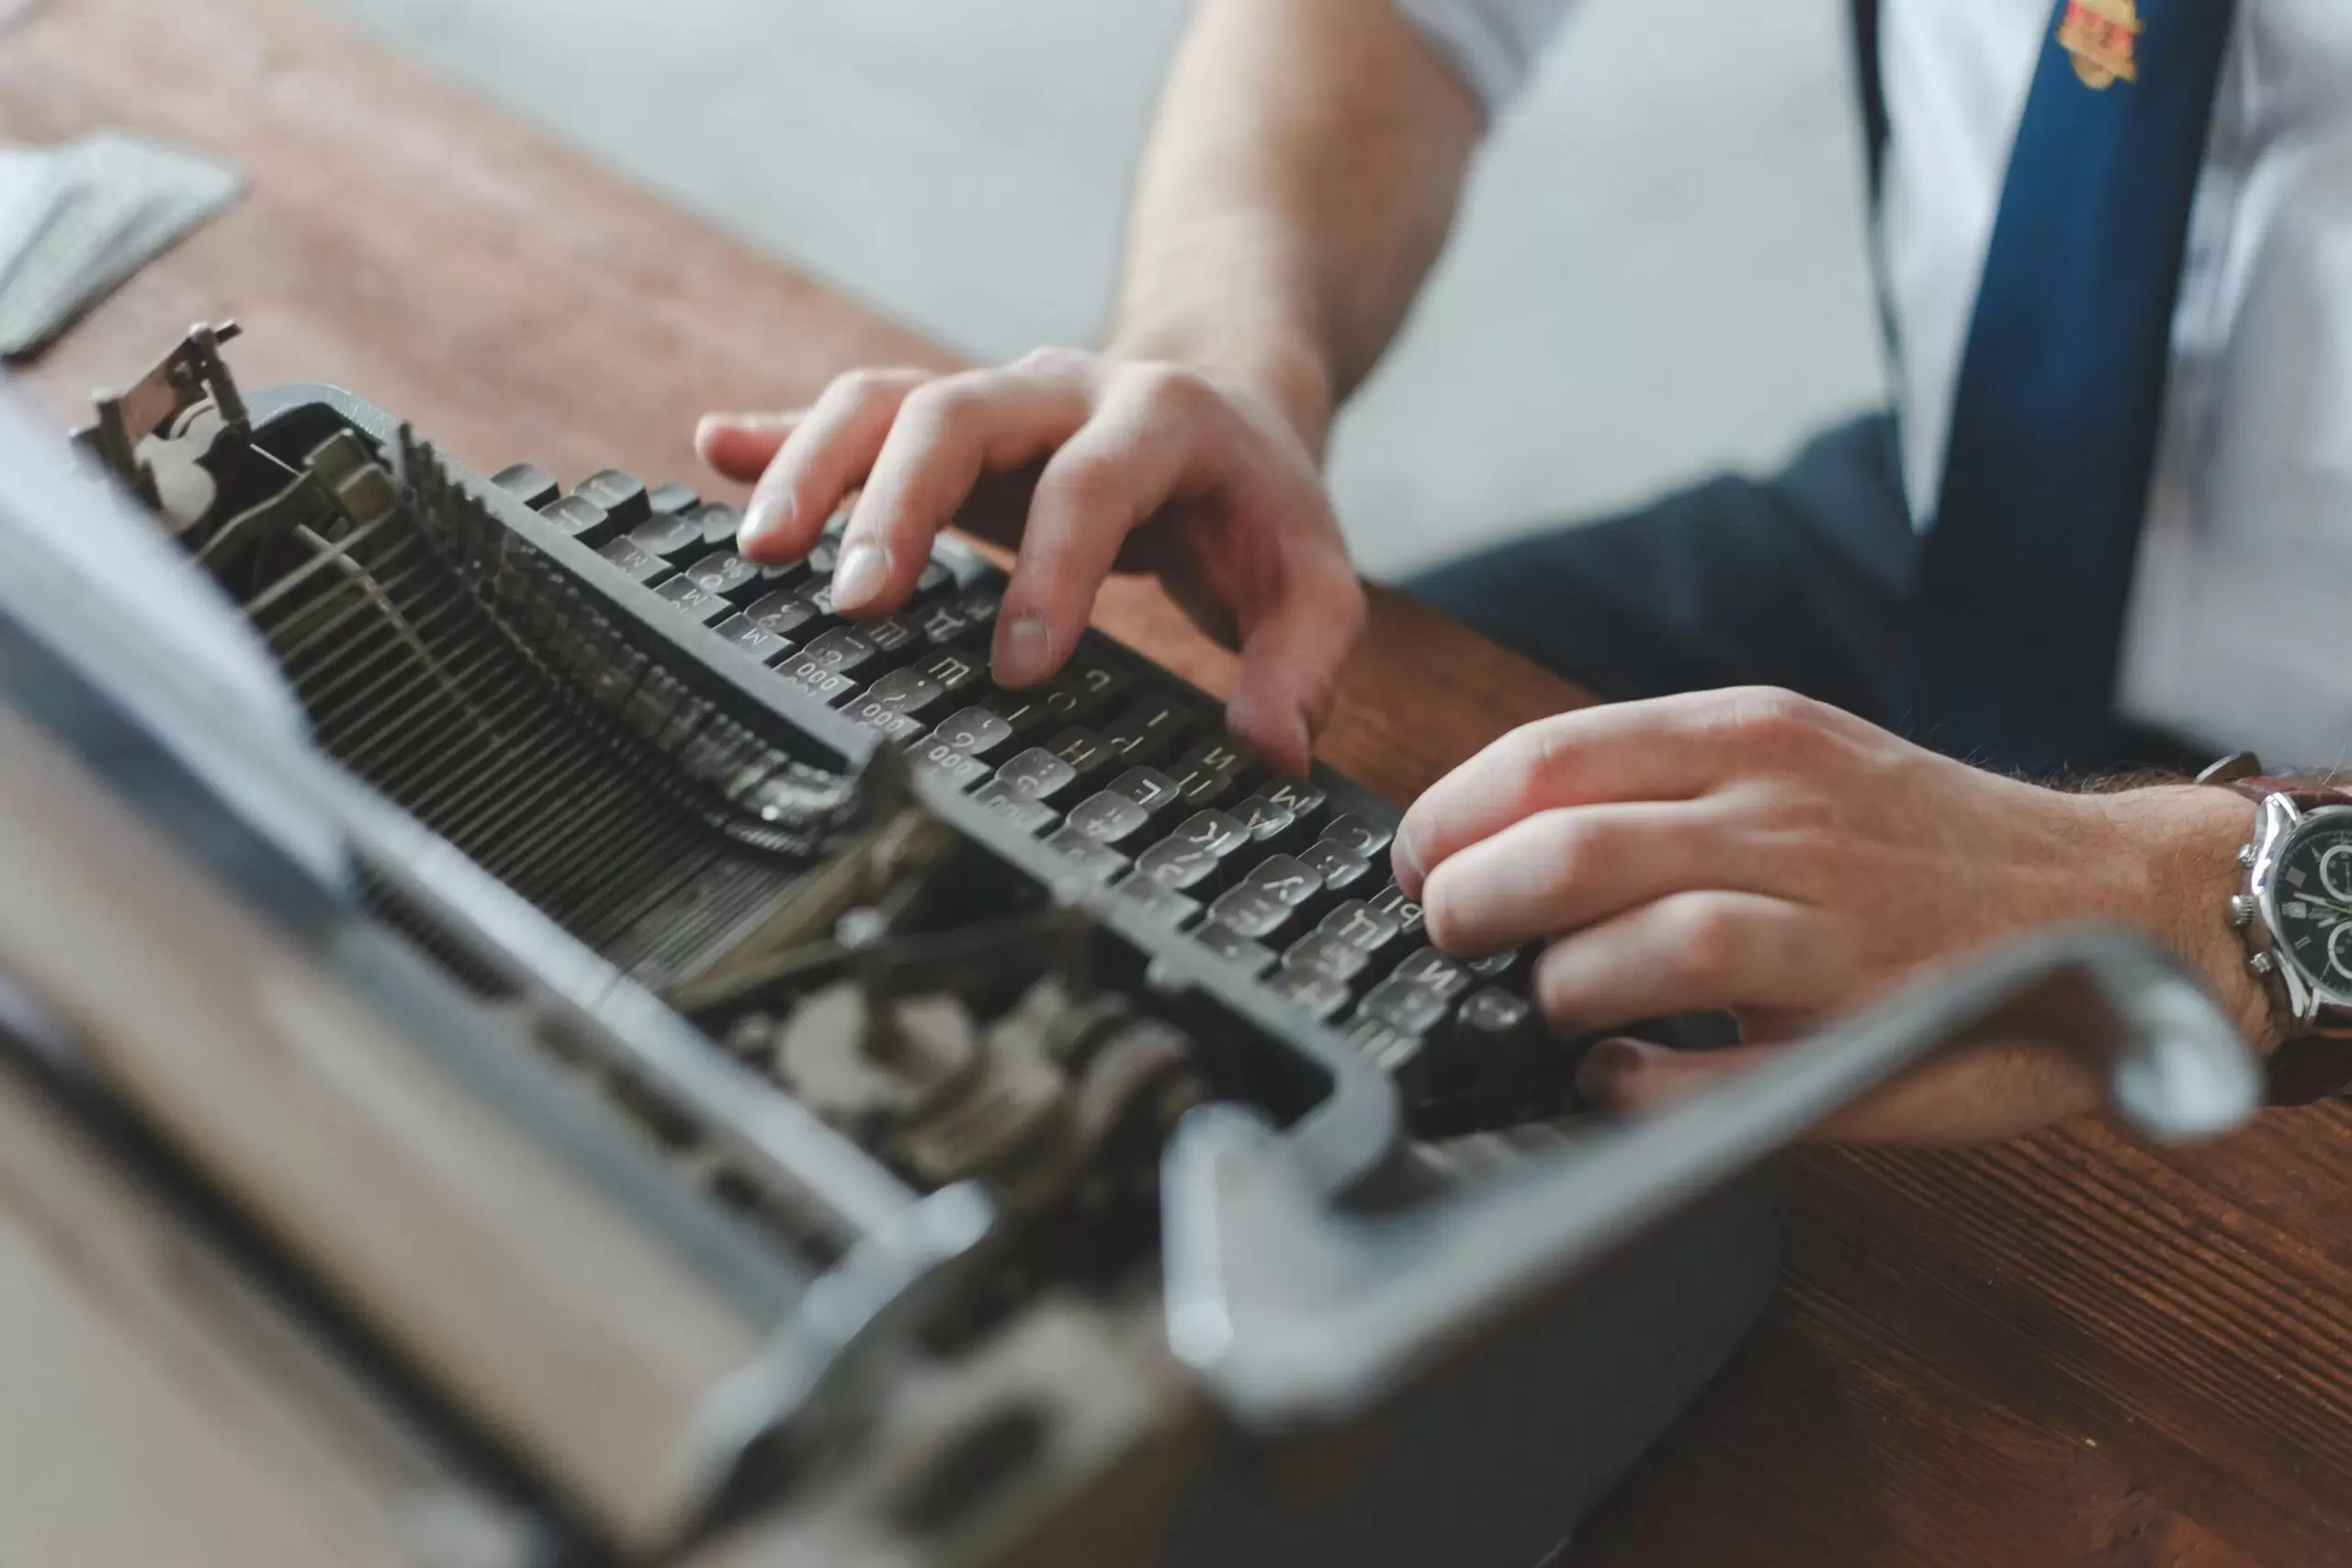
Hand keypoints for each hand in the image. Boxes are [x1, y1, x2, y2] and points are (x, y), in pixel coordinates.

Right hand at [695, 349, 1365, 772]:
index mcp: (1162, 421)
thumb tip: (1270, 752)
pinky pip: (851, 410)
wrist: (1228, 398)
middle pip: (958, 414)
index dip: (1054, 572)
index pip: (1093, 486)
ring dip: (814, 467)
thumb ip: (1301, 665)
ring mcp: (992, 396)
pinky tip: (711, 455)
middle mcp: (1063, 390)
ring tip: (756, 553)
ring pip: (885, 401)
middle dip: (897, 506)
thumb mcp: (1312, 580)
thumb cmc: (1257, 509)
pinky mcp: (942, 419)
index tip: (1018, 672)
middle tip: (852, 605)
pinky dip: (781, 432)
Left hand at [1391, 688, 2269, 1142]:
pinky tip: (1616, 1078)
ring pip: (1639, 950)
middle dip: (1472, 904)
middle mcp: (1785, 819)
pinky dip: (1639, 1084)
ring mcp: (1830, 928)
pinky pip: (1714, 1072)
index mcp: (1752, 738)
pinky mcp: (1863, 1035)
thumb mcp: (1794, 756)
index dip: (1452, 815)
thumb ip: (1662, 781)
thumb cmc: (1918, 839)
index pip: (1551, 757)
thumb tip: (1495, 833)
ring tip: (1542, 1002)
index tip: (1415, 862)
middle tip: (1450, 938)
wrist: (2117, 900)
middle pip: (1569, 851)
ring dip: (1554, 989)